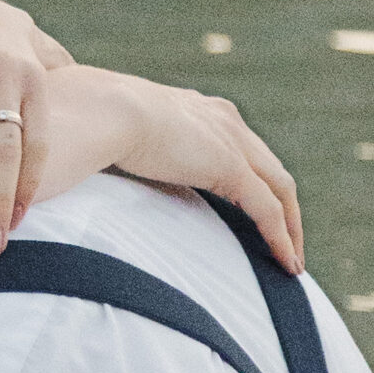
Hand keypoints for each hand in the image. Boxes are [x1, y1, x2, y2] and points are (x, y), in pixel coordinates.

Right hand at [41, 67, 303, 273]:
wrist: (94, 110)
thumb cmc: (83, 120)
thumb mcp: (106, 134)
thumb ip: (113, 149)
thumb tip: (82, 167)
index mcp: (194, 108)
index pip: (237, 147)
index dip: (250, 180)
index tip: (252, 212)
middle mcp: (221, 118)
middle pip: (268, 167)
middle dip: (282, 205)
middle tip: (286, 241)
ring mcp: (229, 140)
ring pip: (279, 188)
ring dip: (290, 226)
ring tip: (291, 261)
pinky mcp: (228, 166)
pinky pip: (266, 208)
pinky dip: (281, 236)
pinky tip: (286, 263)